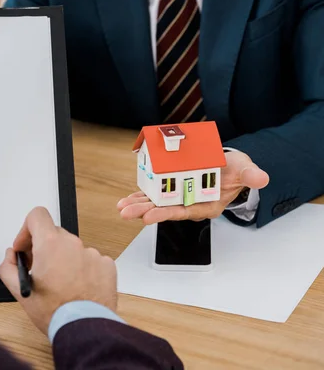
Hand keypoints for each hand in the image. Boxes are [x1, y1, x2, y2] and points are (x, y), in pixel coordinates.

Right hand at [0, 207, 116, 334]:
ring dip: (63, 260)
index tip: (26, 246)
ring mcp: (92, 253)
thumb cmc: (55, 312)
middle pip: (54, 234)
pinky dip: (82, 269)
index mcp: (50, 244)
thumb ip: (8, 266)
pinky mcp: (106, 265)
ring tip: (60, 284)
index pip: (37, 215)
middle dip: (43, 248)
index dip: (27, 229)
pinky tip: (76, 287)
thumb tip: (11, 256)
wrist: (85, 328)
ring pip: (72, 248)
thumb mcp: (20, 291)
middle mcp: (72, 244)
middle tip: (39, 268)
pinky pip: (90, 260)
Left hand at [117, 150, 269, 223]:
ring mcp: (180, 198)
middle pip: (165, 210)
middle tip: (127, 213)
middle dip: (144, 212)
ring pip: (156, 204)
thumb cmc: (236, 171)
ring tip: (121, 208)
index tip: (150, 216)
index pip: (184, 211)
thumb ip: (251, 175)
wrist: (230, 167)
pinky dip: (140, 196)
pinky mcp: (172, 190)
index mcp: (207, 205)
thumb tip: (261, 178)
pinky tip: (126, 200)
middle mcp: (190, 204)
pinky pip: (154, 195)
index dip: (166, 214)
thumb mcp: (246, 170)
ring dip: (138, 205)